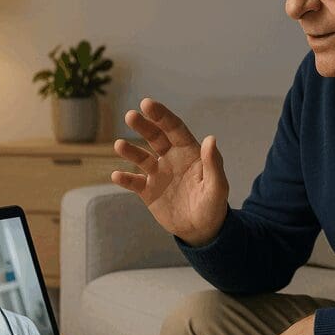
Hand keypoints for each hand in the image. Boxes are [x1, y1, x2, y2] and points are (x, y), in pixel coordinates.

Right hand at [111, 98, 229, 245]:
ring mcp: (158, 174)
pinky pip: (134, 182)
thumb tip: (211, 139)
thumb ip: (213, 164)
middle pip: (155, 137)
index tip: (147, 104)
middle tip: (130, 115)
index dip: (162, 115)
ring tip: (119, 145)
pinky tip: (116, 175)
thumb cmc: (213, 206)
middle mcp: (171, 158)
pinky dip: (124, 179)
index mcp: (189, 152)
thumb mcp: (217, 186)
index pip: (174, 128)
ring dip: (130, 150)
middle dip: (143, 125)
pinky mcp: (148, 191)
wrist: (202, 230)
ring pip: (141, 157)